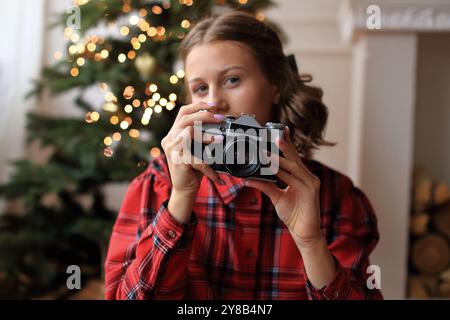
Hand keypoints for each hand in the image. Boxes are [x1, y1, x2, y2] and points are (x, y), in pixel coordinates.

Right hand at [161, 101, 224, 194]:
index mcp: (173, 134)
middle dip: (205, 115)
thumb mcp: (198, 149)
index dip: (198, 105)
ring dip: (206, 135)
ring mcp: (171, 149)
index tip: (213, 105)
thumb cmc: (193, 169)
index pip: (183, 112)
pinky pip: (197, 158)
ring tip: (220, 140)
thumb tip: (219, 123)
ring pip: (189, 132)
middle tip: (220, 118)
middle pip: (186, 118)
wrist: (184, 190)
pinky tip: (218, 176)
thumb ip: (202, 137)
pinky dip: (209, 167)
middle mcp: (169, 139)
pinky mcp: (178, 161)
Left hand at [245, 127, 322, 248]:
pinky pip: (293, 180)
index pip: (293, 157)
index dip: (286, 144)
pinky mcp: (311, 192)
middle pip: (294, 157)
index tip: (279, 130)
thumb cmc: (293, 214)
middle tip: (272, 135)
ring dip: (279, 159)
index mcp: (301, 176)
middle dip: (283, 146)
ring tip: (267, 152)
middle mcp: (308, 176)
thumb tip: (248, 179)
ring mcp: (311, 183)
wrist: (304, 233)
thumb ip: (266, 186)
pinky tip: (271, 170)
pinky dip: (281, 175)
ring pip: (293, 167)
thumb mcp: (276, 197)